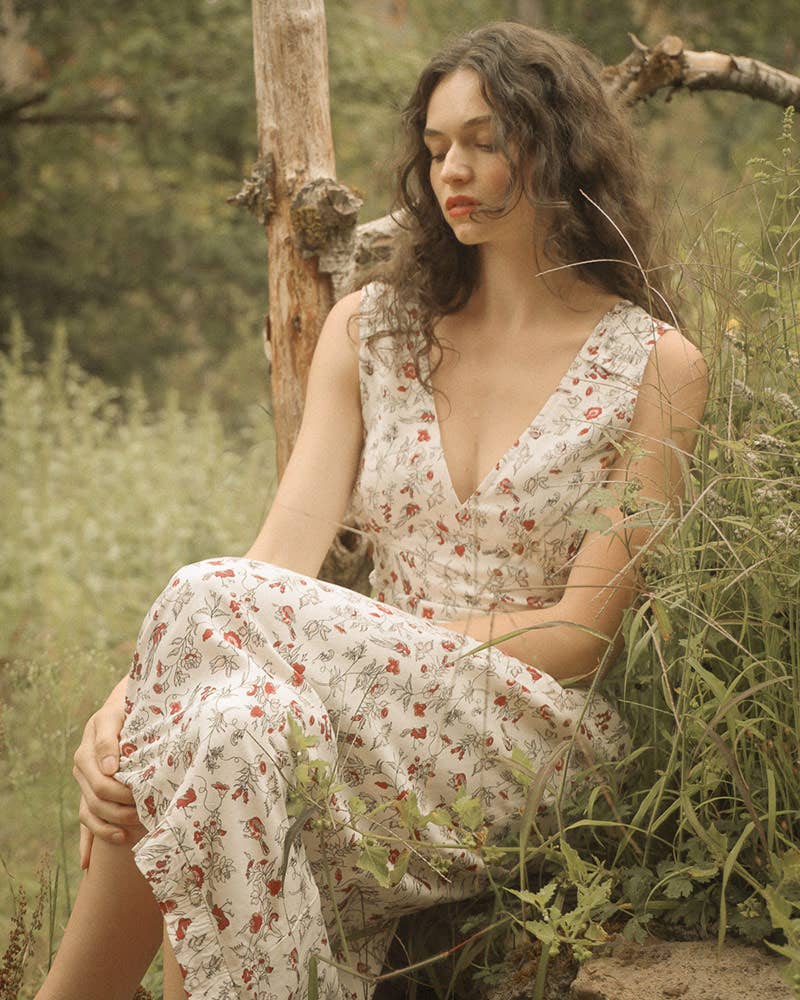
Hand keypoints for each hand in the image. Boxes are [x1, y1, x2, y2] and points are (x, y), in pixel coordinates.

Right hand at [72, 686, 139, 867]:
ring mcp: (85, 782)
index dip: (123, 793)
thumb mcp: (118, 716)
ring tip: (130, 834)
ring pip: (90, 813)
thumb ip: (111, 739)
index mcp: (88, 750)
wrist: (126, 706)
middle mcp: (83, 768)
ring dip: (109, 827)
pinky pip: (85, 821)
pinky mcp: (90, 793)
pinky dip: (87, 842)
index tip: (142, 798)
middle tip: (144, 815)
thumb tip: (110, 769)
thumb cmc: (129, 710)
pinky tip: (87, 863)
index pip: (104, 782)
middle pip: (97, 800)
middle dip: (121, 811)